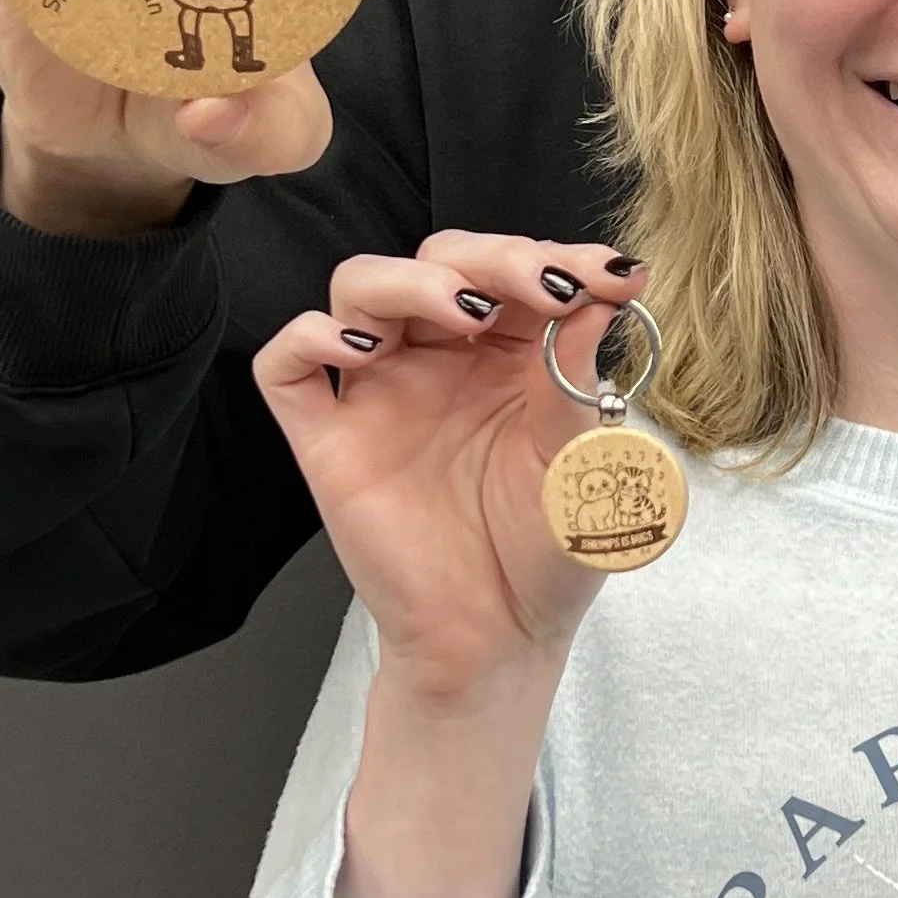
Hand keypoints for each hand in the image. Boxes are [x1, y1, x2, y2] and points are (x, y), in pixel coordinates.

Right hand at [254, 235, 644, 702]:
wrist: (499, 640)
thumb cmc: (547, 553)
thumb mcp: (580, 461)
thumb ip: (577, 378)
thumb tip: (602, 294)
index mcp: (510, 355)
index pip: (517, 273)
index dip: (558, 259)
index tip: (611, 273)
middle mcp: (441, 360)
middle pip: (438, 261)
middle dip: (491, 257)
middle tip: (539, 283)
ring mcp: (379, 393)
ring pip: (361, 289)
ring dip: (410, 280)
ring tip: (466, 311)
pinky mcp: (328, 439)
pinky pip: (287, 366)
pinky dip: (309, 338)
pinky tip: (361, 351)